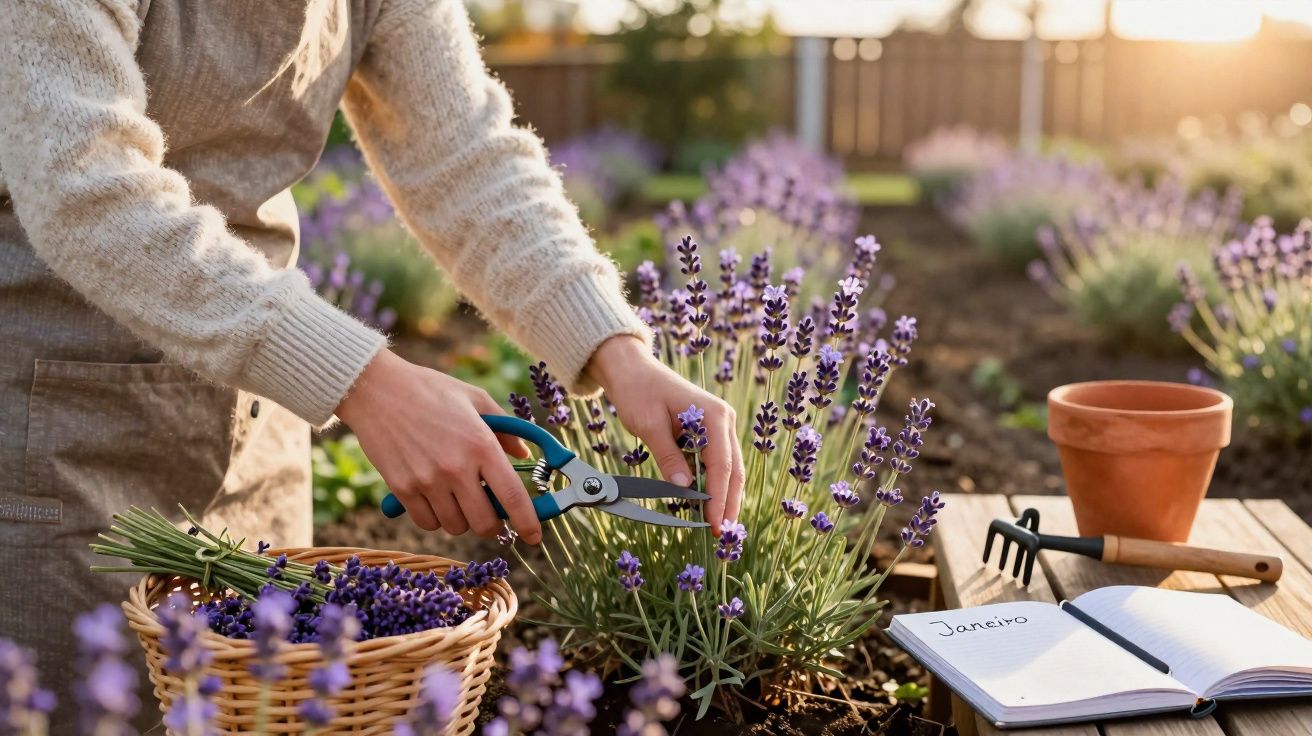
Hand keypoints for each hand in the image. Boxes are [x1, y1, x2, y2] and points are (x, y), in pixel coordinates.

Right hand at [336, 349, 542, 543]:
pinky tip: (435, 498)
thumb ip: (505, 429)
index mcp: (481, 445)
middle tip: (490, 511)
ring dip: (463, 519)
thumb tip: (523, 456)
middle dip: (493, 524)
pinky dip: (436, 518)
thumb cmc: (430, 390)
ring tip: (458, 497)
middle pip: (484, 523)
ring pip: (456, 526)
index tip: (534, 536)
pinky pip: (427, 523)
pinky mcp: (402, 489)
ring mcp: (427, 481)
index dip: (528, 523)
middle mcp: (456, 468)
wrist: (376, 389)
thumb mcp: (475, 399)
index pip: (512, 496)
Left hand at [586, 336, 744, 535]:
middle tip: (722, 534)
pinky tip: (707, 504)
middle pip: (733, 469)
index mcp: (713, 415)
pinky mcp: (708, 431)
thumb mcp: (649, 425)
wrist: (631, 369)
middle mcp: (723, 419)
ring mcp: (718, 425)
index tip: (716, 525)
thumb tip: (684, 489)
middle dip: (729, 502)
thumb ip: (668, 456)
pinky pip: (716, 461)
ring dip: (724, 496)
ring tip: (718, 525)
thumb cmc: (638, 391)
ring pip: (728, 468)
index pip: (722, 465)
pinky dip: (713, 483)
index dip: (720, 498)